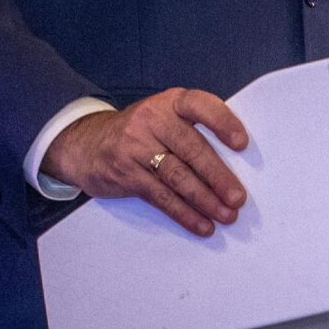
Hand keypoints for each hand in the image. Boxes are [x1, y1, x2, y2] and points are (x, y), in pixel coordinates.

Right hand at [43, 89, 251, 237]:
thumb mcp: (164, 116)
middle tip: (238, 198)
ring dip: (204, 200)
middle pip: (191, 149)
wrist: (86, 144)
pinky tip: (201, 225)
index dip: (222, 122)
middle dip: (218, 176)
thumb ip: (194, 129)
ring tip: (226, 215)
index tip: (242, 144)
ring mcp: (135, 147)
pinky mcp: (126, 174)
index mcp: (170, 103)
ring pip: (176, 176)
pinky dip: (184, 213)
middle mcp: (152, 121)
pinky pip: (160, 196)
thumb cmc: (143, 132)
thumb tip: (238, 164)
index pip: (200, 106)